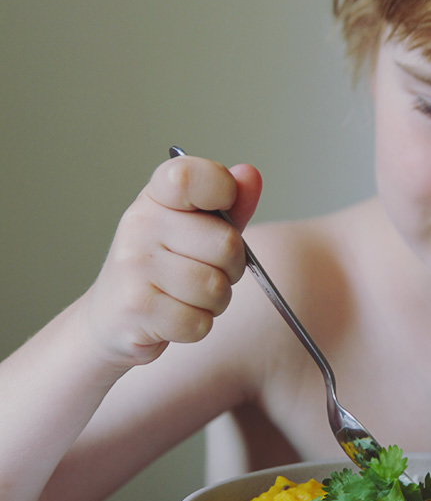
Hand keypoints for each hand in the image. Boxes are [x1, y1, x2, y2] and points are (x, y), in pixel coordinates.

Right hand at [79, 155, 262, 370]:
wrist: (110, 317)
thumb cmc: (162, 268)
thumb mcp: (194, 230)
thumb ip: (229, 205)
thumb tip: (251, 174)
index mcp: (156, 198)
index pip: (190, 176)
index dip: (222, 189)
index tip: (223, 207)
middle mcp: (140, 225)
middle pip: (226, 244)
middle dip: (231, 269)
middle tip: (205, 271)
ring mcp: (134, 265)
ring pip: (216, 288)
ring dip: (215, 302)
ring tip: (188, 296)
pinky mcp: (136, 308)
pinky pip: (199, 322)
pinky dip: (197, 326)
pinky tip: (175, 316)